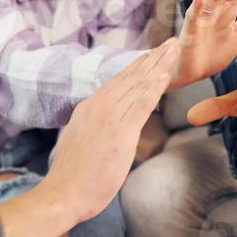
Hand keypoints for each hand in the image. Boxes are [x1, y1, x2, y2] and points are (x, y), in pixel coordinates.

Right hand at [44, 39, 179, 224]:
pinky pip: (141, 103)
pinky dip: (155, 85)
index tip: (153, 53)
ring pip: (138, 84)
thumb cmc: (73, 176)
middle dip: (153, 57)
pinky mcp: (120, 132)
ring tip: (174, 49)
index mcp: (89, 107)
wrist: (63, 193)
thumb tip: (109, 128)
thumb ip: (97, 129)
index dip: (138, 65)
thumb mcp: (83, 142)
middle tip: (171, 42)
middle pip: (131, 76)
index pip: (118, 81)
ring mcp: (108, 117)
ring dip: (159, 64)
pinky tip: (167, 73)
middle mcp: (98, 106)